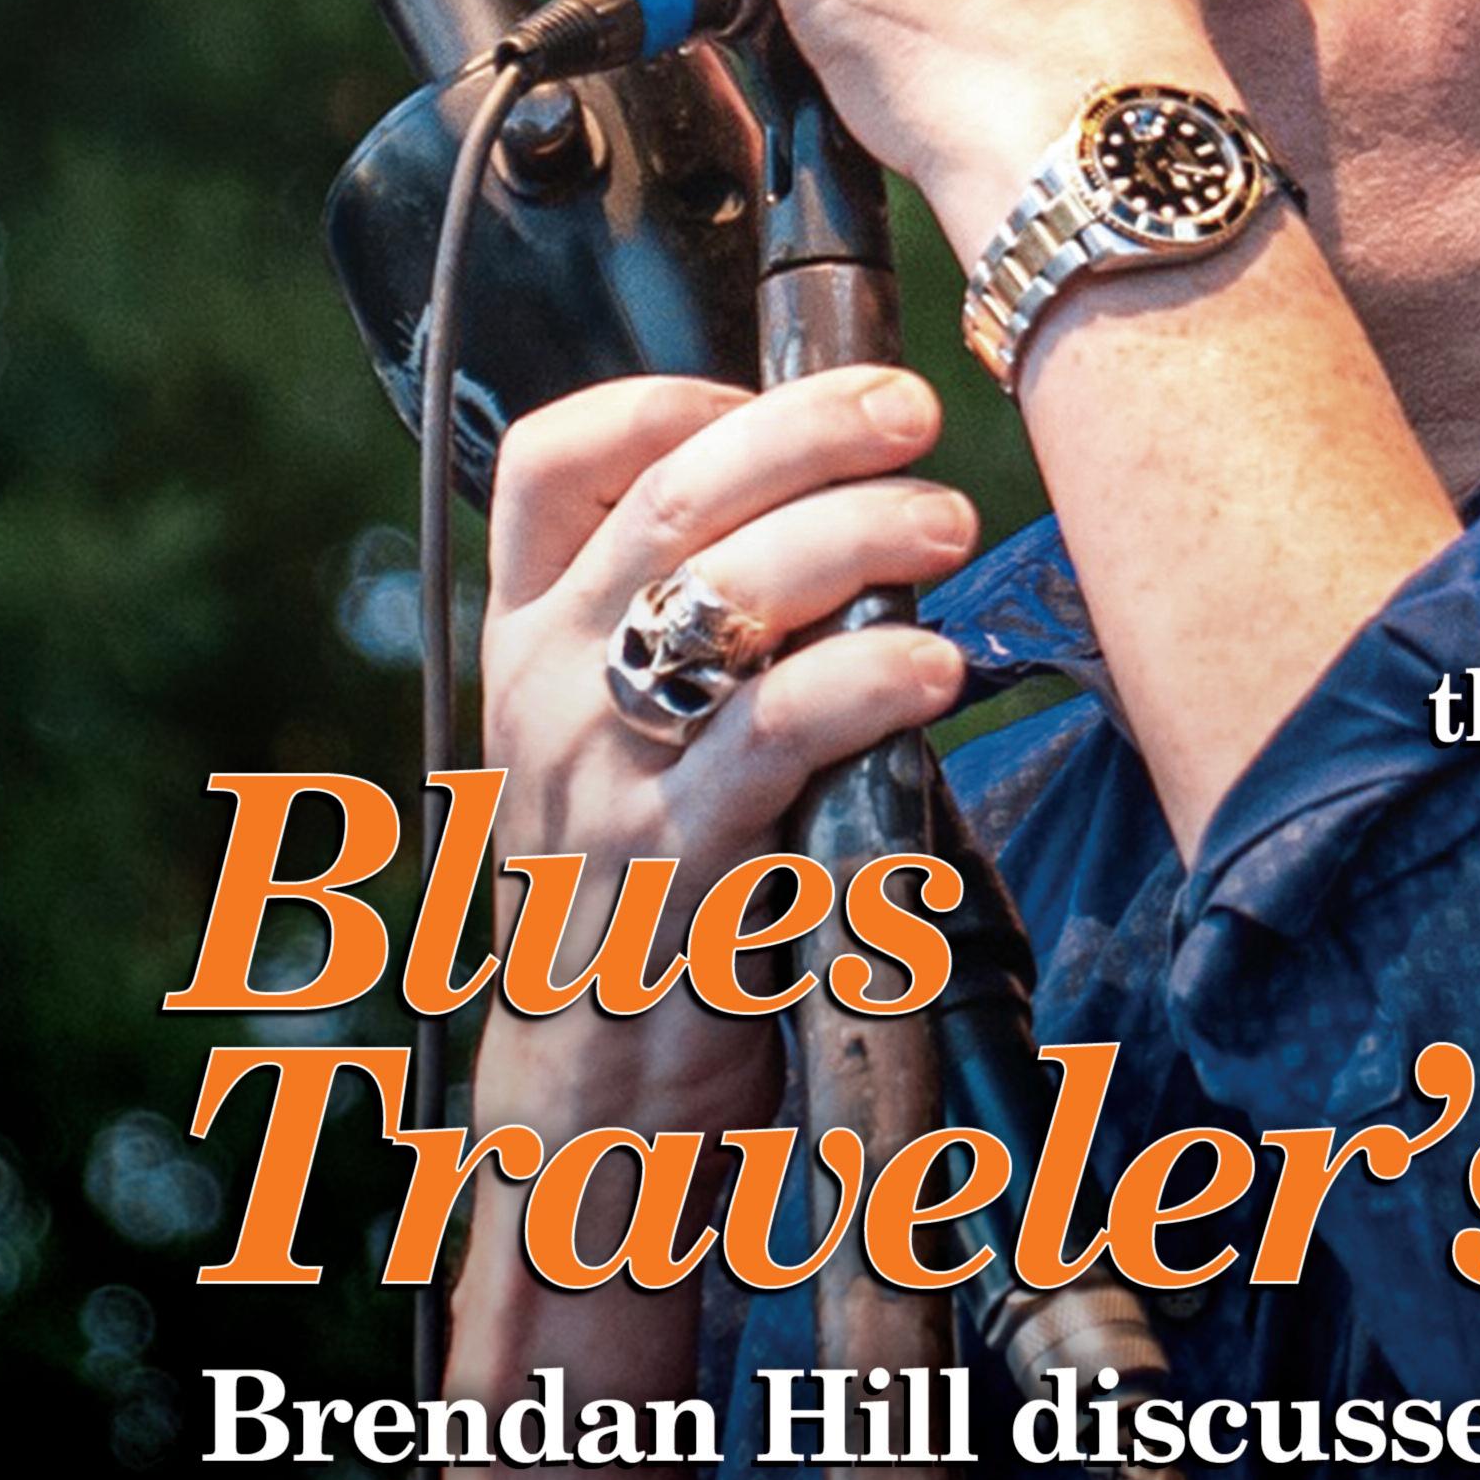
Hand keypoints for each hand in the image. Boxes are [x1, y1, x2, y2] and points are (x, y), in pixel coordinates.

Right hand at [475, 364, 977, 1136]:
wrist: (595, 1090)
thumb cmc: (655, 883)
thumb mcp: (631, 734)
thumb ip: (695, 627)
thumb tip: (846, 497)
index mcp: (529, 635)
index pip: (550, 456)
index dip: (673, 397)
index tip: (780, 388)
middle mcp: (547, 683)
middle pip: (672, 493)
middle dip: (808, 427)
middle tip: (913, 411)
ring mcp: (602, 772)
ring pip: (722, 591)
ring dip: (856, 534)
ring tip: (950, 523)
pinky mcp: (676, 862)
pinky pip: (773, 733)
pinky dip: (864, 680)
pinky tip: (935, 666)